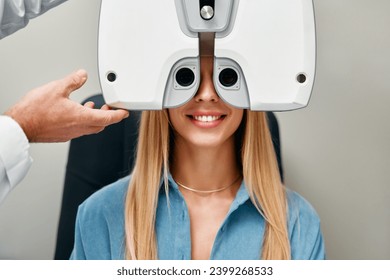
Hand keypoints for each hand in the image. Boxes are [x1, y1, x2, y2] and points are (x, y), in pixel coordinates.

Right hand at [4, 69, 128, 141]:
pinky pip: (79, 129)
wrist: (20, 126)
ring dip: (95, 118)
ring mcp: (70, 133)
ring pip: (90, 128)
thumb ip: (73, 81)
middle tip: (111, 108)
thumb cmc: (35, 111)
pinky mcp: (62, 135)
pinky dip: (84, 121)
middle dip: (109, 116)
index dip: (119, 115)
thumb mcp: (57, 88)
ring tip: (94, 107)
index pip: (108, 118)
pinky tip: (76, 112)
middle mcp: (78, 128)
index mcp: (81, 118)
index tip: (125, 113)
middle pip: (101, 125)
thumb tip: (82, 75)